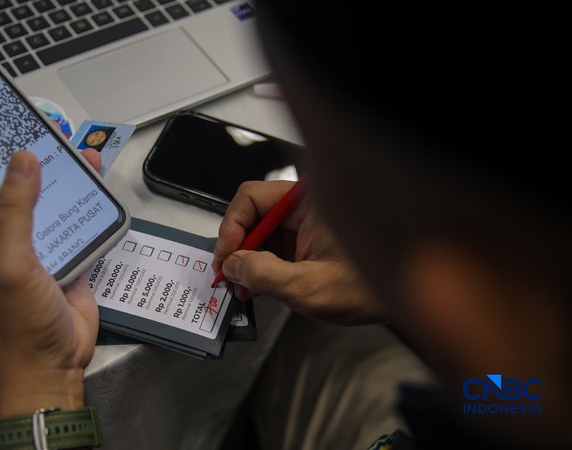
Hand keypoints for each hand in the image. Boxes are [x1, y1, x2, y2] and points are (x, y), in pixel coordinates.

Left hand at [0, 149, 101, 417]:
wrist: (54, 365)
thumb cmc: (18, 322)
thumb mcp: (9, 261)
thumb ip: (15, 210)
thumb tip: (22, 159)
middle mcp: (0, 238)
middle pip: (10, 188)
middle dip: (24, 160)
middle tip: (37, 126)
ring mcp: (34, 247)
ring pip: (45, 201)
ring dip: (58, 177)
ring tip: (70, 145)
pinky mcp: (64, 256)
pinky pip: (72, 221)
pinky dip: (83, 201)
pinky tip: (94, 179)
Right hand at [212, 180, 383, 324]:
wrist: (401, 297)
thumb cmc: (369, 287)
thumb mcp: (310, 287)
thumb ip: (265, 275)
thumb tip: (233, 265)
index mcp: (309, 201)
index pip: (252, 198)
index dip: (231, 229)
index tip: (225, 258)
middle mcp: (306, 205)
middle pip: (254, 213)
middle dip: (238, 246)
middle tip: (230, 275)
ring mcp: (307, 221)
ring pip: (261, 230)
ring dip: (248, 258)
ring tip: (245, 286)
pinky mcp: (308, 237)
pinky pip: (275, 242)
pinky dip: (263, 263)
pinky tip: (259, 284)